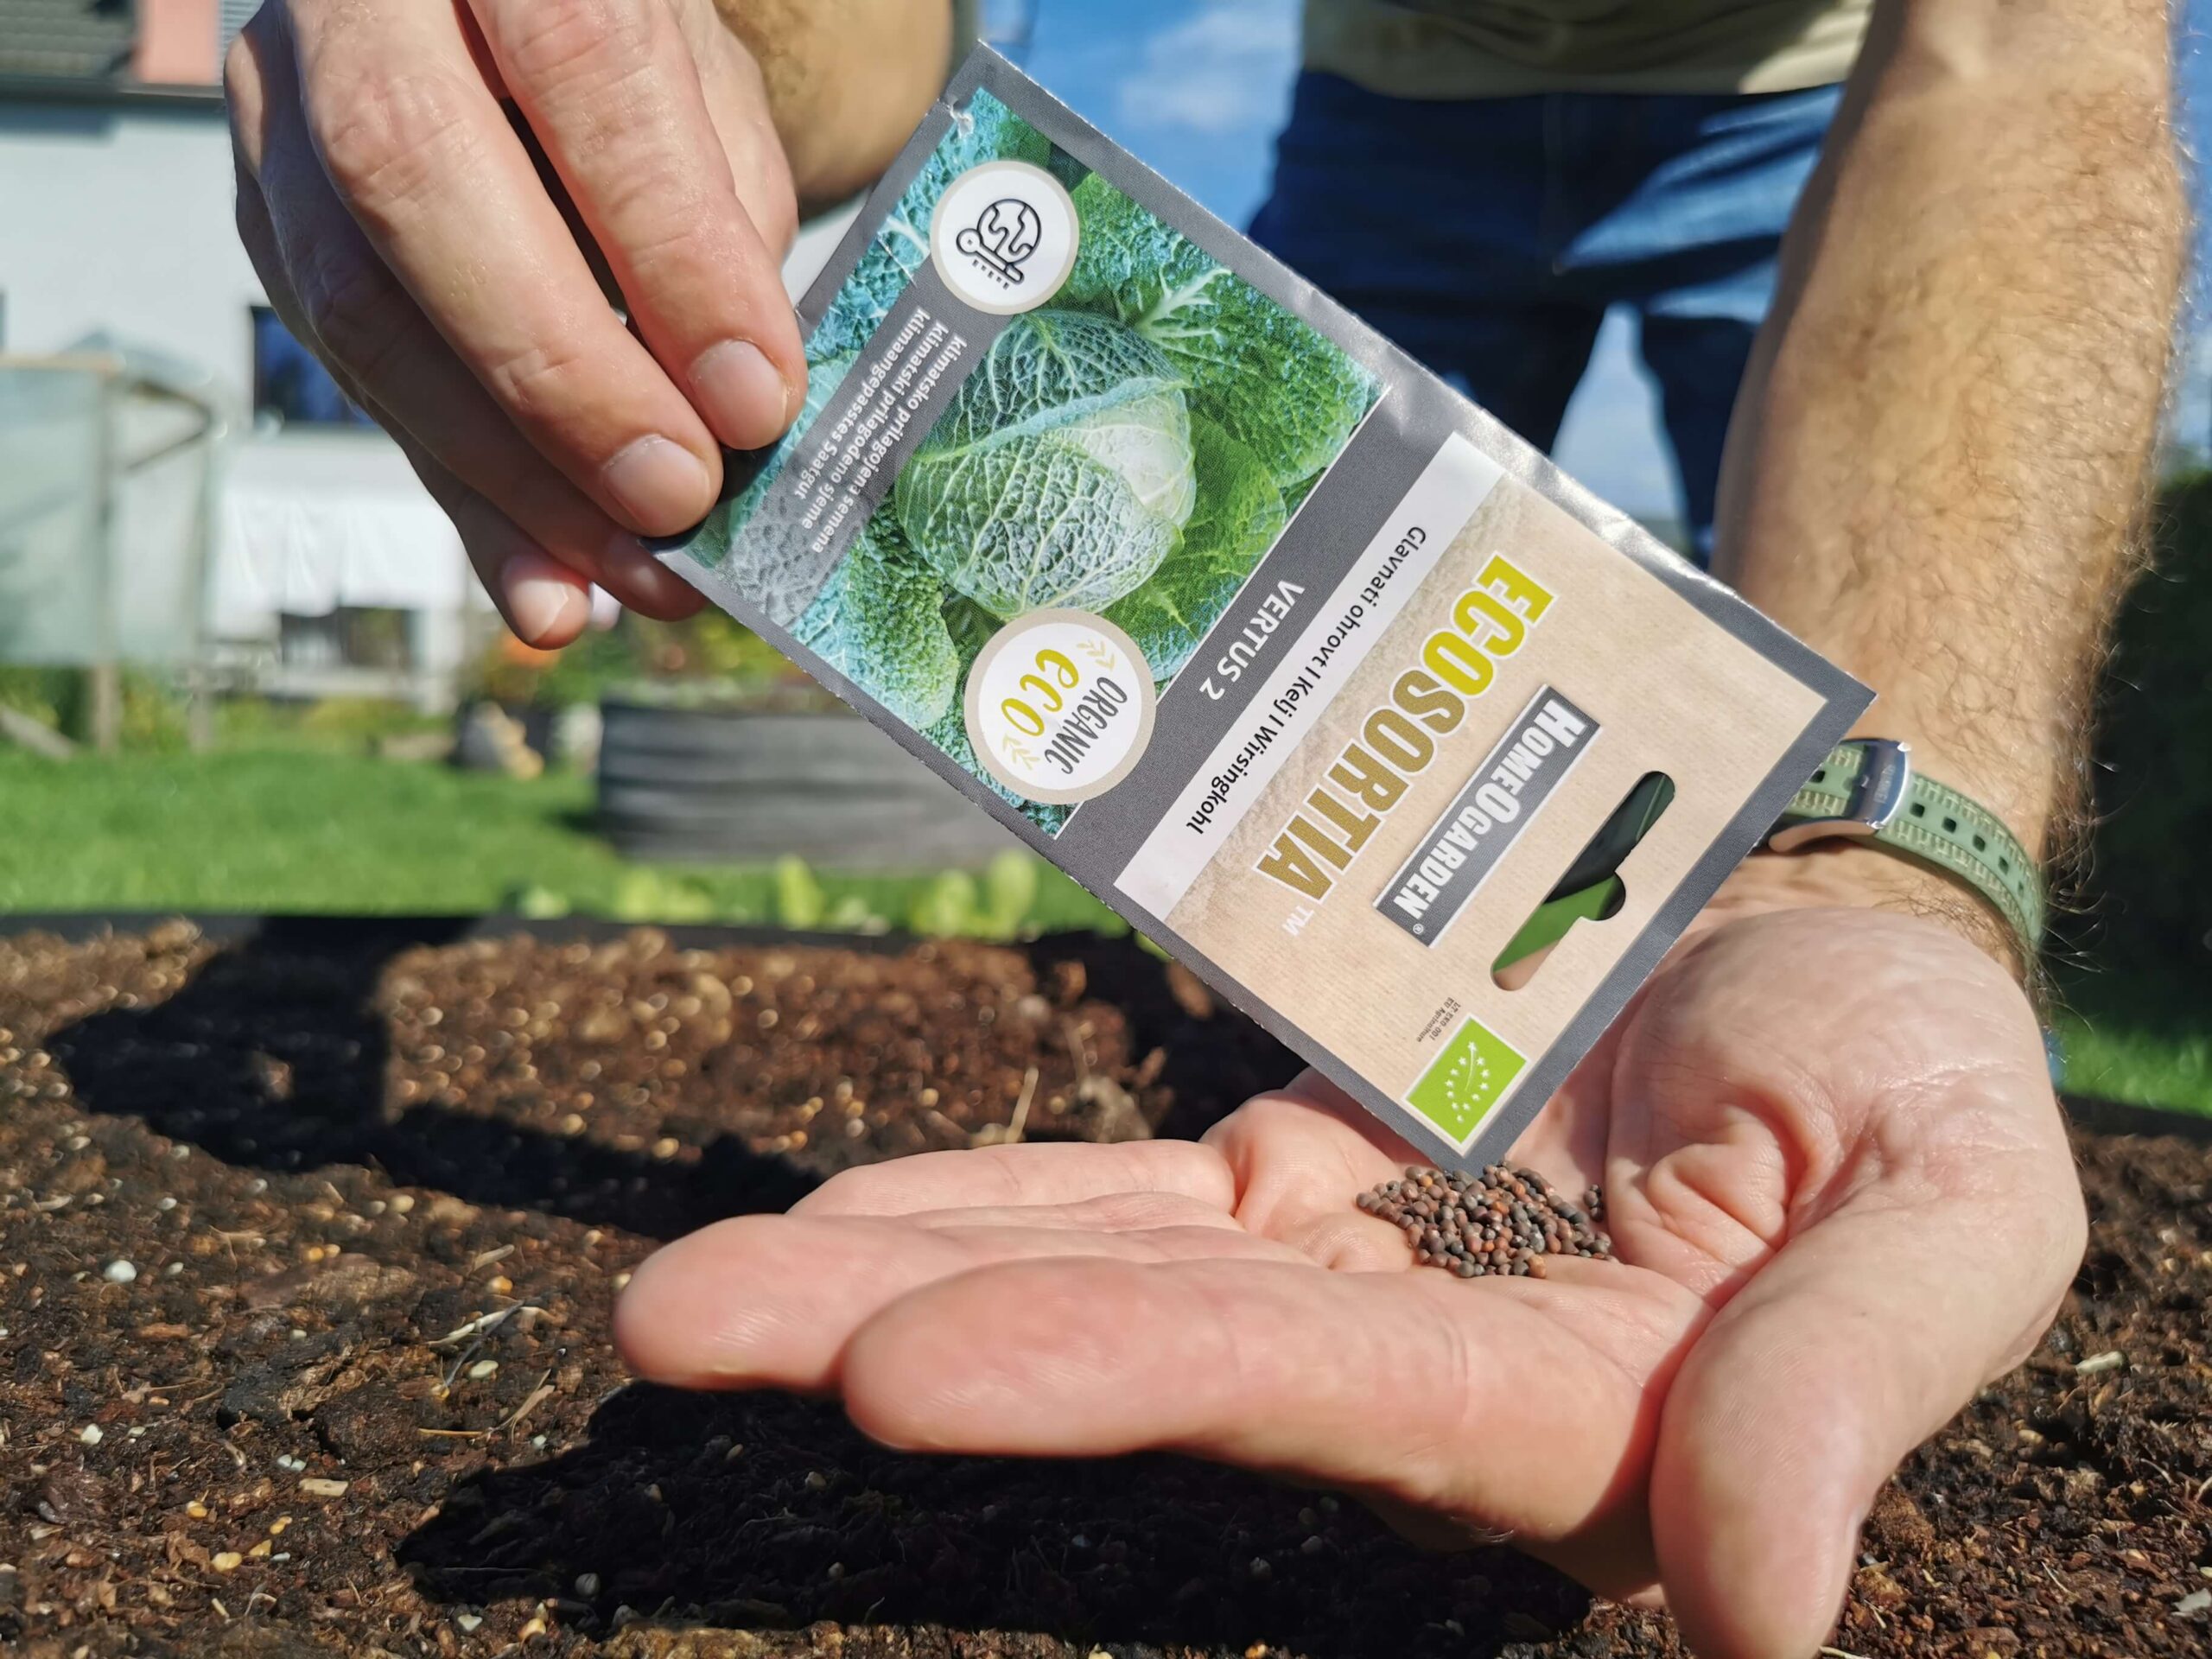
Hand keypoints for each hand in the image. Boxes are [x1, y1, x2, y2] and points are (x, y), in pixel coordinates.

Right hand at [225, 0, 807, 645]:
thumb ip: (717, 215)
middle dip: (558, 372)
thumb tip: (734, 408)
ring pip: (356, 299)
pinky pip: (357, 377)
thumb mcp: (704, 87)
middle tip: (679, 499)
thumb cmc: (628, 47)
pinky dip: (466, 496)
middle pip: (412, 178)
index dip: (668, 244)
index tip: (755, 396)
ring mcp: (277, 105)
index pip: (578, 63)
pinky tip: (549, 586)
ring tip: (634, 572)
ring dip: (507, 472)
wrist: (499, 17)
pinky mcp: (267, 221)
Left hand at [615, 858, 2084, 1658]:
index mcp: (1568, 1410)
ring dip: (886, 1276)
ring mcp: (1339, 1266)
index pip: (1316, 1402)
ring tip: (682, 1297)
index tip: (897, 1372)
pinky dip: (980, 1203)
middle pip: (1142, 1359)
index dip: (1112, 1379)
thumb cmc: (1918, 1079)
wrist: (1825, 938)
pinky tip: (829, 1221)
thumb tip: (1762, 1618)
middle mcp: (1418, 1364)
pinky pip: (1118, 1195)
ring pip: (1090, 1271)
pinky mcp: (1297, 1177)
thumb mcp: (1950, 1218)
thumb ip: (1846, 1393)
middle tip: (676, 1337)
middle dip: (910, 1346)